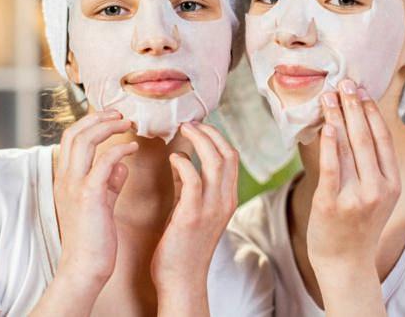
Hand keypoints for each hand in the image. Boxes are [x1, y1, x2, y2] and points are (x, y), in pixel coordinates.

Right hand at [53, 109, 137, 286]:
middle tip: (122, 113)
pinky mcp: (89, 196)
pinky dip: (119, 149)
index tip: (112, 116)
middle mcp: (65, 178)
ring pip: (84, 140)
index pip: (70, 138)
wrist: (85, 268)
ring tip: (129, 122)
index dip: (90, 122)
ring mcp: (74, 186)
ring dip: (108, 126)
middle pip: (74, 132)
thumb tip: (121, 166)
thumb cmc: (94, 239)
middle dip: (98, 117)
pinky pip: (103, 162)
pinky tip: (133, 148)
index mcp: (65, 179)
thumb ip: (108, 182)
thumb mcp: (100, 204)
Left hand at [151, 122, 238, 311]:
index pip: (231, 157)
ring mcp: (211, 208)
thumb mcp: (191, 210)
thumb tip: (181, 160)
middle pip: (227, 153)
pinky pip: (193, 179)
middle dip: (209, 132)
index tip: (198, 125)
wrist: (181, 281)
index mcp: (227, 198)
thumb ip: (189, 185)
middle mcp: (225, 201)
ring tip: (183, 130)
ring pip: (215, 161)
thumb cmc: (182, 247)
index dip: (216, 136)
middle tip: (189, 123)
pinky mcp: (192, 215)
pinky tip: (173, 157)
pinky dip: (184, 162)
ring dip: (199, 140)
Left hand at [308, 78, 400, 273]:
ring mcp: (356, 197)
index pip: (383, 139)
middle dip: (355, 106)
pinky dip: (329, 144)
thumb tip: (359, 126)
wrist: (345, 263)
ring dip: (339, 116)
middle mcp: (378, 189)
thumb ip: (373, 167)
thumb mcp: (377, 196)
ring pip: (348, 147)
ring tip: (330, 95)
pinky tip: (326, 125)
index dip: (373, 112)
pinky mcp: (332, 204)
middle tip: (345, 82)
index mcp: (392, 184)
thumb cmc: (358, 226)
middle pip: (366, 137)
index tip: (363, 90)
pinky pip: (330, 167)